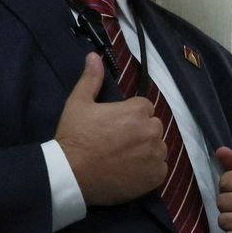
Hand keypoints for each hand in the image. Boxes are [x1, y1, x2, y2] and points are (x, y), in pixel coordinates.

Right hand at [55, 52, 167, 205]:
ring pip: (158, 148)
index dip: (129, 116)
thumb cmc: (74, 137)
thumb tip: (94, 56)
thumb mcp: (78, 103)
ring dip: (146, 151)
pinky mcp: (156, 176)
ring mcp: (156, 155)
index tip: (114, 126)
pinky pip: (160, 169)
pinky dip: (149, 170)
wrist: (71, 175)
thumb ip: (91, 79)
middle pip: (153, 127)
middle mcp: (151, 131)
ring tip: (123, 158)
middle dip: (140, 132)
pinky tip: (130, 171)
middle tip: (117, 142)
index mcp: (137, 111)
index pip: (144, 108)